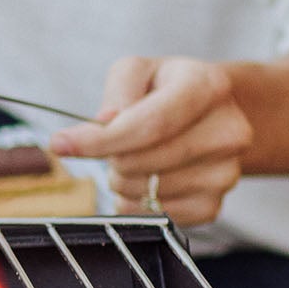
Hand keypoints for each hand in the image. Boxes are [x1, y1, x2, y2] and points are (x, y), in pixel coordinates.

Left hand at [50, 55, 251, 226]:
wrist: (213, 115)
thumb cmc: (167, 90)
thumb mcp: (139, 71)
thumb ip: (118, 90)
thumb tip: (104, 124)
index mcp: (208, 87)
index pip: (150, 123)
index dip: (101, 139)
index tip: (61, 144)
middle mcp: (227, 131)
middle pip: (142, 161)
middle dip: (112, 157)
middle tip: (115, 145)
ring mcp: (225, 173)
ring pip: (146, 192)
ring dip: (123, 181)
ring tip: (134, 160)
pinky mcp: (214, 205)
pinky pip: (156, 216)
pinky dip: (136, 203)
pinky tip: (145, 181)